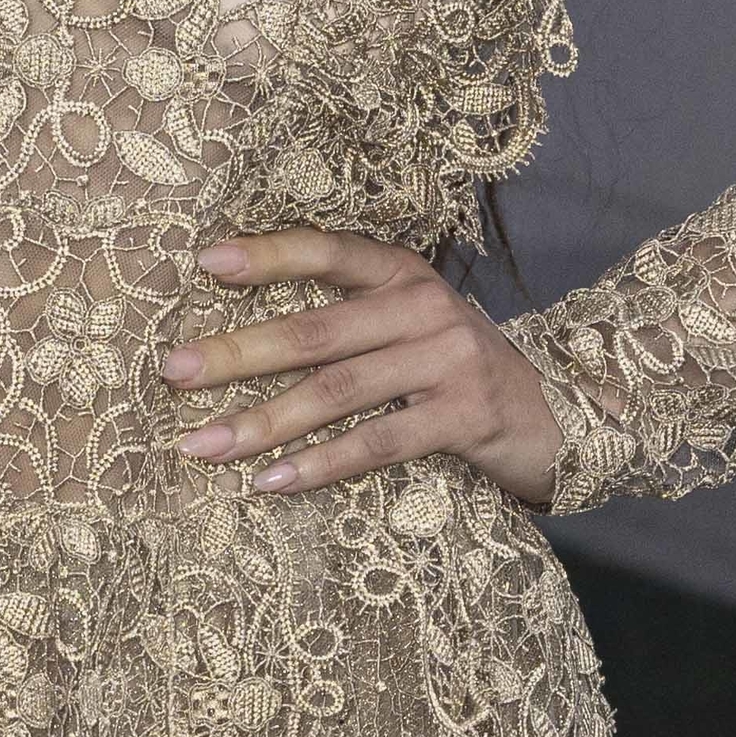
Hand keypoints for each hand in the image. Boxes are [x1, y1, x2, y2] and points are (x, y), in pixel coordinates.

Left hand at [160, 230, 564, 509]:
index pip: (328, 253)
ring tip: (202, 445)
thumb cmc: (458, 375)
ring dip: (262, 422)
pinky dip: (319, 465)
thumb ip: (348, 323)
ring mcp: (448, 360)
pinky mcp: (464, 416)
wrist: (562, 416)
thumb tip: (237, 345)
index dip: (268, 255)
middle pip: (316, 331)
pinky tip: (270, 482)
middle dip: (237, 353)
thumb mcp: (411, 329)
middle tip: (173, 371)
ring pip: (337, 391)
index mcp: (404, 276)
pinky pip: (377, 443)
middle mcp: (425, 307)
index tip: (206, 263)